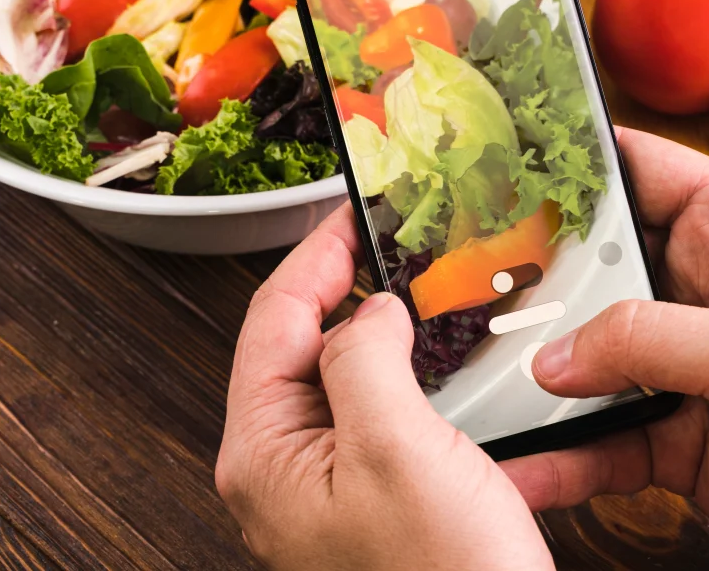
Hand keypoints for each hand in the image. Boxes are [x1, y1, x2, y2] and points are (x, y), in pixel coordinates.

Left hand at [215, 207, 552, 570]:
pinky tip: (443, 359)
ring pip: (349, 378)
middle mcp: (287, 470)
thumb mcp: (396, 447)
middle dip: (347, 285)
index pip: (274, 321)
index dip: (315, 256)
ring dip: (384, 328)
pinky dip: (411, 375)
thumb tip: (368, 311)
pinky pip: (384, 416)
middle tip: (390, 237)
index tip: (353, 210)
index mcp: (265, 453)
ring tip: (418, 284)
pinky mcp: (378, 499)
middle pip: (304, 345)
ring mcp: (332, 487)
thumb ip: (364, 358)